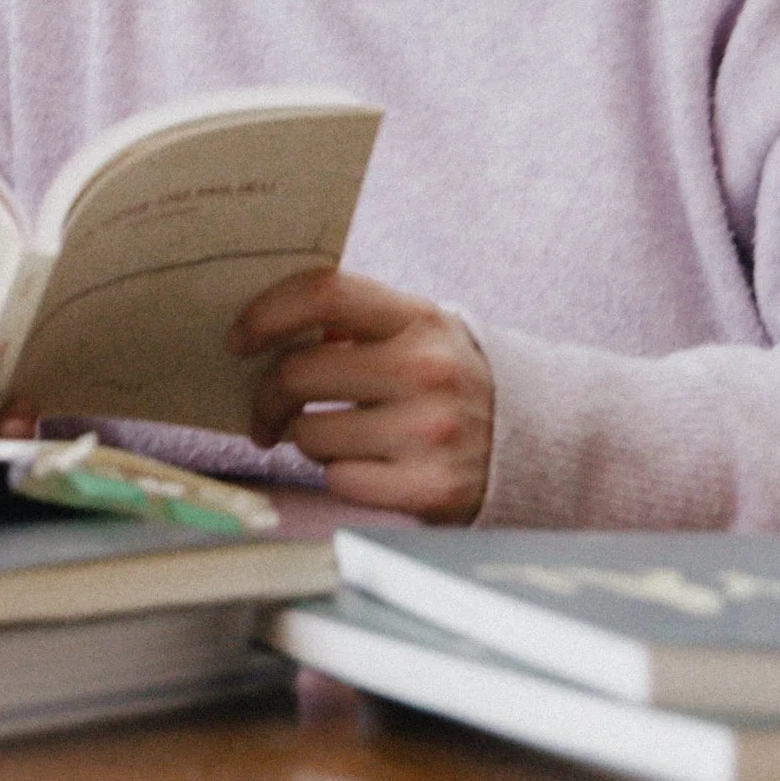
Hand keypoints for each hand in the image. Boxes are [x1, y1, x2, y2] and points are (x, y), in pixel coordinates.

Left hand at [233, 270, 493, 520]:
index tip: (238, 340)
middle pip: (299, 373)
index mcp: (418, 318)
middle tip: (267, 413)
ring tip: (339, 437)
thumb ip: (356, 324)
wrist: (541, 444)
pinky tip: (370, 467)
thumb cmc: (450, 382)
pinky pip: (339, 479)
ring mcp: (429, 431)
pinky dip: (341, 475)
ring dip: (308, 439)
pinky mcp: (429, 488)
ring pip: (311, 434)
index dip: (267, 313)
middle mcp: (425, 369)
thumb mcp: (420, 334)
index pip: (324, 292)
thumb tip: (270, 331)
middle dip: (268, 397)